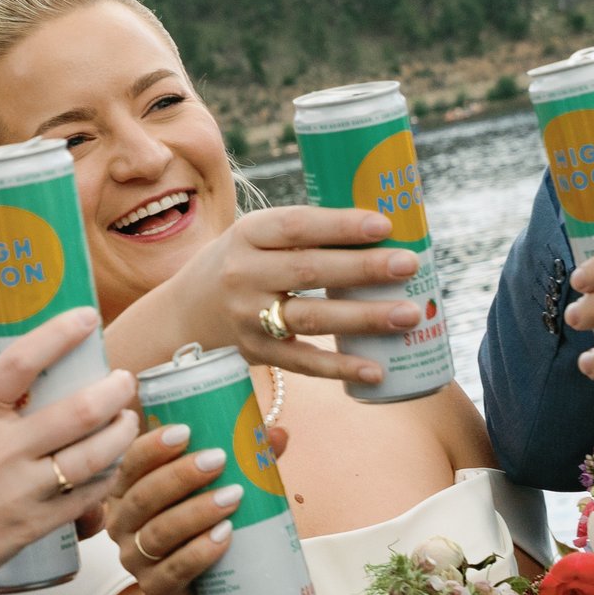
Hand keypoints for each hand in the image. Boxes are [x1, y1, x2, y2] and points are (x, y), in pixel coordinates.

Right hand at [0, 310, 138, 594]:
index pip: (23, 360)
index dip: (61, 332)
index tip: (88, 317)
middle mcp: (0, 448)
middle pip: (80, 408)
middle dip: (115, 388)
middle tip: (124, 379)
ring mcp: (20, 490)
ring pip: (95, 454)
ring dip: (122, 431)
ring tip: (128, 418)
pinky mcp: (32, 527)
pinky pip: (87, 497)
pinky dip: (108, 476)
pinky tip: (113, 466)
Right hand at [105, 419, 285, 594]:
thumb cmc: (202, 531)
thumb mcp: (212, 492)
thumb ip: (241, 463)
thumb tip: (279, 435)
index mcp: (127, 492)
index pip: (131, 463)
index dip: (153, 446)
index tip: (185, 431)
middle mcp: (122, 524)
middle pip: (143, 496)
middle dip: (180, 475)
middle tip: (218, 460)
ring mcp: (135, 560)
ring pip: (159, 533)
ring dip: (196, 512)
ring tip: (233, 497)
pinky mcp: (155, 589)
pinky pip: (174, 570)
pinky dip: (200, 552)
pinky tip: (224, 536)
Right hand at [159, 206, 423, 384]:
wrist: (184, 314)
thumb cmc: (240, 264)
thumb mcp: (255, 237)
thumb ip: (303, 235)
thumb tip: (382, 232)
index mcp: (248, 234)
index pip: (297, 226)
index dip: (340, 225)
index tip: (384, 225)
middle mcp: (243, 274)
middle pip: (310, 271)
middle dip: (364, 268)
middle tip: (409, 264)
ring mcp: (248, 316)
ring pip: (312, 317)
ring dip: (364, 317)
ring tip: (408, 314)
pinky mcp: (256, 353)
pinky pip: (303, 362)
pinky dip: (340, 368)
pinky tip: (377, 369)